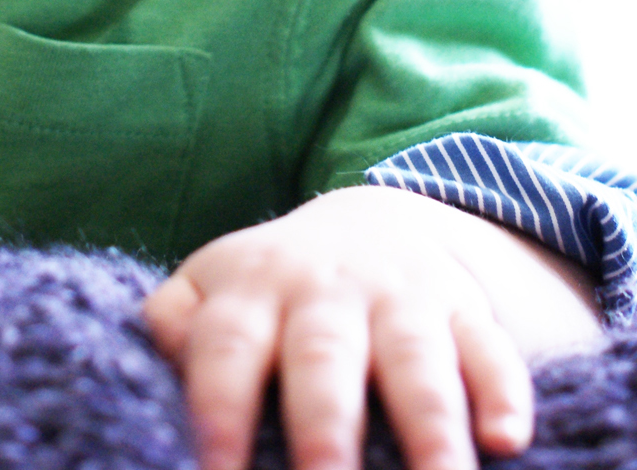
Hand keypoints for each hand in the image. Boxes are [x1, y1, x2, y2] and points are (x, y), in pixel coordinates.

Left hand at [143, 185, 558, 469]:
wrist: (377, 222)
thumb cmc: (276, 287)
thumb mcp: (216, 286)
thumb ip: (175, 318)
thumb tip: (157, 352)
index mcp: (254, 289)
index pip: (227, 347)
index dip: (218, 409)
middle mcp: (328, 293)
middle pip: (323, 357)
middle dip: (324, 427)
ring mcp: (402, 300)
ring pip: (416, 361)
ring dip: (428, 427)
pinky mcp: (467, 311)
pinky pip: (490, 348)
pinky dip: (503, 392)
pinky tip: (507, 440)